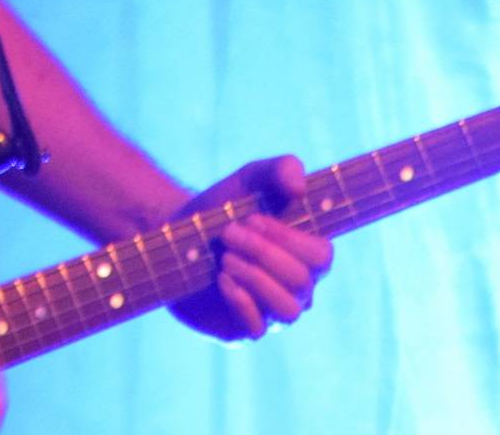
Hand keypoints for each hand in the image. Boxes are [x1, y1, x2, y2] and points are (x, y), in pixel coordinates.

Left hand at [166, 156, 332, 341]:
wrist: (177, 232)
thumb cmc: (223, 206)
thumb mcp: (250, 178)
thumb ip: (281, 169)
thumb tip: (299, 188)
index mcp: (305, 255)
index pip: (322, 257)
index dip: (290, 239)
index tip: (253, 218)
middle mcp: (296, 288)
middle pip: (302, 281)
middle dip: (263, 253)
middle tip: (229, 233)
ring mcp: (271, 311)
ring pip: (289, 311)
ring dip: (256, 279)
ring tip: (226, 259)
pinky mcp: (242, 328)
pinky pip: (258, 329)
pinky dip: (241, 302)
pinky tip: (221, 278)